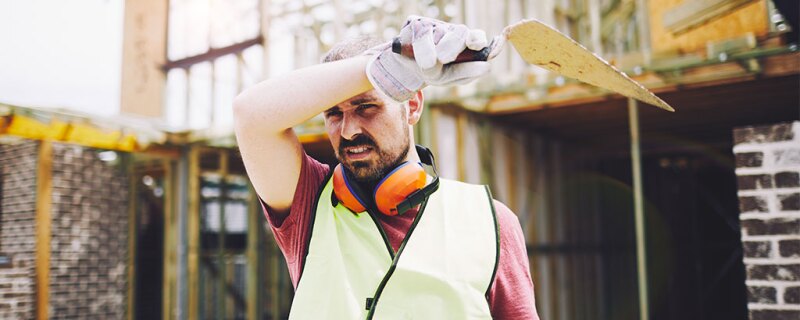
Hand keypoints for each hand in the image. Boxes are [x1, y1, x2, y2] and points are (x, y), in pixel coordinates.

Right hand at [365, 16, 500, 101]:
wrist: (407, 69)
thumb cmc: (434, 72)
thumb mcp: (450, 77)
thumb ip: (468, 73)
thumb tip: (487, 66)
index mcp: (466, 43)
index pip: (477, 37)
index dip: (477, 40)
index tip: (475, 45)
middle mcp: (452, 31)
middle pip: (460, 33)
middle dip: (451, 48)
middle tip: (443, 59)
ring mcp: (435, 24)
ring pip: (437, 33)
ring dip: (429, 52)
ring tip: (426, 62)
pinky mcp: (416, 22)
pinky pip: (418, 33)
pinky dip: (416, 46)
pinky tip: (412, 50)